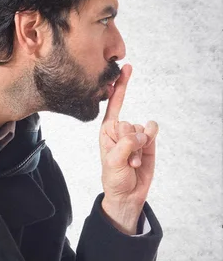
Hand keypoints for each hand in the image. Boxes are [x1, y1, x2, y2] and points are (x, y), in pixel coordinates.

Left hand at [99, 63, 158, 210]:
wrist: (128, 193)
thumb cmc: (114, 177)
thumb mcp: (113, 162)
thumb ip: (125, 144)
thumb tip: (140, 133)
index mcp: (106, 131)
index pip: (113, 105)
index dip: (119, 87)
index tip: (125, 68)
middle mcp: (120, 130)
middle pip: (128, 123)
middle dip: (129, 142)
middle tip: (125, 158)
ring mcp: (135, 135)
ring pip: (142, 128)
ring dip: (139, 147)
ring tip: (132, 162)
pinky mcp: (149, 140)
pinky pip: (153, 129)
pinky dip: (151, 139)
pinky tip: (143, 152)